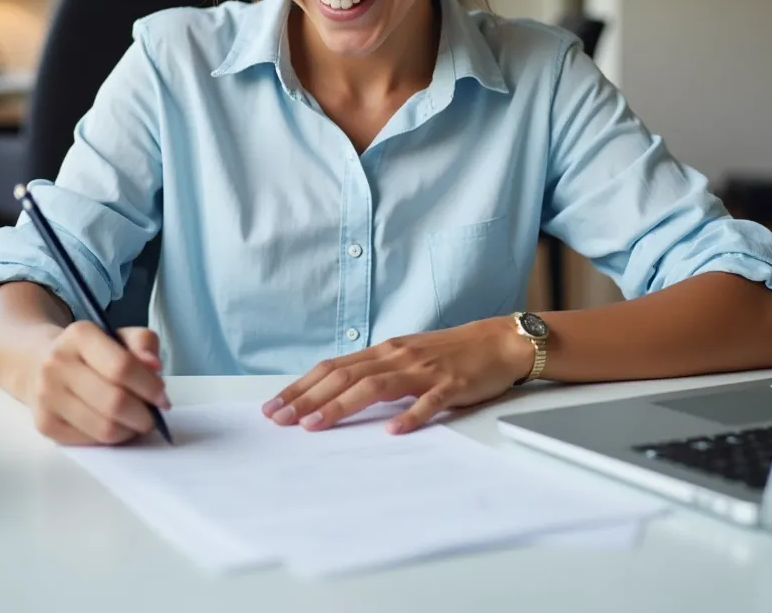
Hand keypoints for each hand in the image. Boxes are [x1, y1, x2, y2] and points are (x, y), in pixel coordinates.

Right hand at [26, 322, 170, 444]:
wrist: (39, 363)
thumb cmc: (91, 351)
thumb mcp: (119, 336)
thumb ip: (142, 343)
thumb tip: (154, 366)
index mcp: (79, 335)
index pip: (121, 367)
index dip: (149, 386)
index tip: (162, 397)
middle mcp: (57, 364)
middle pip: (113, 401)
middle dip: (143, 415)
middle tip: (153, 416)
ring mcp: (47, 396)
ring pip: (103, 428)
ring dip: (129, 430)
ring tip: (136, 422)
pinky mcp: (44, 424)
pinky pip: (89, 441)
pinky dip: (110, 439)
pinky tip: (115, 426)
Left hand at [261, 317, 532, 434]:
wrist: (497, 341)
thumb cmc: (448, 353)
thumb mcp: (405, 357)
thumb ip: (375, 372)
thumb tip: (335, 392)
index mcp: (384, 351)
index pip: (332, 368)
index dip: (301, 386)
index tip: (274, 406)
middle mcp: (397, 356)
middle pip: (345, 376)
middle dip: (308, 398)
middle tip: (279, 420)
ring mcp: (423, 370)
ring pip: (375, 386)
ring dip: (341, 405)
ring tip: (315, 425)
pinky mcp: (450, 384)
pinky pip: (428, 402)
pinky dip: (409, 415)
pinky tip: (393, 430)